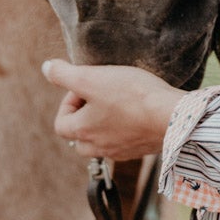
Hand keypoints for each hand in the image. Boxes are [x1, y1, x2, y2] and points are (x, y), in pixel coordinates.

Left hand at [42, 59, 186, 159]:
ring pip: (103, 141)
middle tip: (101, 96)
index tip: (86, 86)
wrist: (173, 117)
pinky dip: (126, 129)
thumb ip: (64, 74)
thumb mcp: (92, 78)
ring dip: (105, 124)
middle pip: (80, 137)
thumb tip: (47, 68)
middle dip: (85, 117)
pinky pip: (126, 142)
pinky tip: (139, 113)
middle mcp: (99, 147)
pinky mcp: (142, 149)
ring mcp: (122, 151)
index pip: (61, 123)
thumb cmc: (132, 96)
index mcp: (83, 132)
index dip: (69, 102)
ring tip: (120, 104)